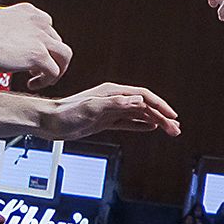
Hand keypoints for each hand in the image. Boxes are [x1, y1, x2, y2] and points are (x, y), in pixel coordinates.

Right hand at [0, 2, 69, 86]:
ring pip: (64, 56)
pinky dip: (47, 81)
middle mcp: (38, 21)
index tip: (34, 55)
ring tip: (43, 79)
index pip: (48, 29)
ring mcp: (41, 38)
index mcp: (28, 11)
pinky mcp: (39, 55)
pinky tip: (33, 85)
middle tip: (36, 70)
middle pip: (57, 42)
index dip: (43, 45)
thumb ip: (4, 29)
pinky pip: (54, 72)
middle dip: (50, 57)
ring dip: (57, 69)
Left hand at [43, 83, 180, 140]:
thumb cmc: (66, 113)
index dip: (160, 106)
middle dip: (162, 117)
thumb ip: (116, 104)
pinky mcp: (104, 121)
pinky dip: (141, 125)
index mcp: (113, 92)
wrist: (48, 122)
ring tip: (169, 131)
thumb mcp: (92, 108)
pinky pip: (128, 122)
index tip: (172, 116)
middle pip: (144, 106)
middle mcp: (114, 99)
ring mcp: (110, 110)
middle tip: (175, 130)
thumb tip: (138, 102)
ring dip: (155, 122)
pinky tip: (150, 128)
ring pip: (139, 115)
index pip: (144, 97)